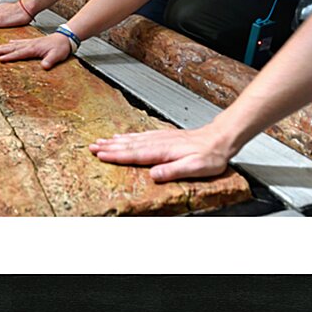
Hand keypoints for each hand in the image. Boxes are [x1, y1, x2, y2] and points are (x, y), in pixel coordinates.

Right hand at [0, 32, 71, 69]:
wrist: (65, 38)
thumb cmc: (61, 47)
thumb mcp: (57, 55)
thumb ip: (50, 61)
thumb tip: (44, 67)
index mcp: (34, 48)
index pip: (20, 53)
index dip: (10, 57)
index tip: (1, 59)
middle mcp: (30, 44)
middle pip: (13, 48)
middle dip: (3, 50)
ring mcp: (31, 42)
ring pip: (15, 44)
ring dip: (5, 47)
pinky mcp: (33, 42)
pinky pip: (20, 42)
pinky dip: (13, 42)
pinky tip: (9, 42)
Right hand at [89, 124, 233, 182]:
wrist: (219, 139)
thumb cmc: (210, 155)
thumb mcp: (195, 167)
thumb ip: (173, 171)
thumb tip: (153, 175)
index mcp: (163, 152)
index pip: (134, 154)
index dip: (116, 155)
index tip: (100, 155)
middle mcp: (158, 143)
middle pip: (128, 145)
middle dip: (108, 147)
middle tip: (91, 147)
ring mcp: (159, 138)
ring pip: (131, 140)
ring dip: (114, 142)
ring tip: (100, 142)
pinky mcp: (162, 137)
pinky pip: (139, 136)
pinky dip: (126, 137)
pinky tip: (121, 137)